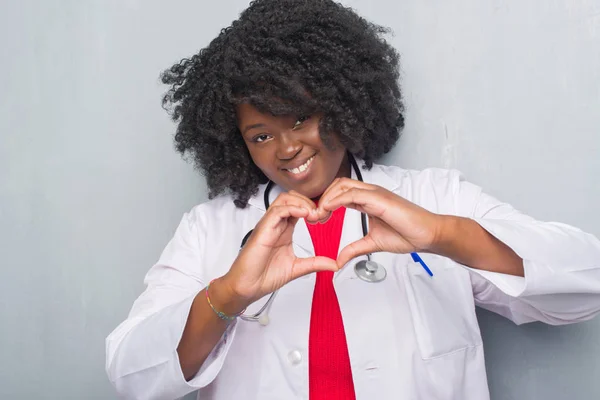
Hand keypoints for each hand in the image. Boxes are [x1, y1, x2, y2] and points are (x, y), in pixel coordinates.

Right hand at [220, 191, 337, 307]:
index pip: (298, 207)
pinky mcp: (263, 229)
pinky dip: (292, 208)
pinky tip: (304, 215)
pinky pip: (277, 211)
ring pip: (284, 199)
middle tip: (320, 214)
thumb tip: (333, 264)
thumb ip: (315, 263)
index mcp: (284, 230)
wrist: (247, 287)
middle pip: (292, 197)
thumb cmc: (264, 276)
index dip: (313, 207)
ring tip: (313, 214)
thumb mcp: (297, 268)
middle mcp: (276, 224)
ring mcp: (269, 225)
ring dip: (301, 202)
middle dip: (309, 201)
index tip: (325, 217)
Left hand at [318, 177, 441, 267]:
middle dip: (322, 198)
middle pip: (338, 185)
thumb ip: (354, 249)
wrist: (428, 235)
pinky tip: (328, 210)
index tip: (316, 219)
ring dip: (327, 198)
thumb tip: (338, 261)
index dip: (325, 203)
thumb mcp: (373, 243)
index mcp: (368, 200)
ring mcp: (375, 193)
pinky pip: (353, 194)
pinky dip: (337, 200)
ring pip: (343, 185)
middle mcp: (370, 192)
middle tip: (313, 217)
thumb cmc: (407, 234)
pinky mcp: (380, 198)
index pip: (340, 193)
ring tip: (318, 215)